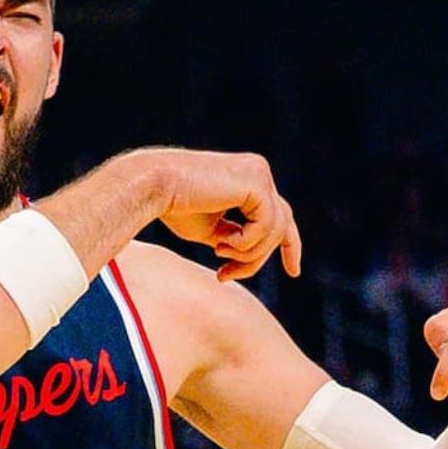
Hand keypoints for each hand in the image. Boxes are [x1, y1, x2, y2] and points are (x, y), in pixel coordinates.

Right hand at [141, 149, 301, 281]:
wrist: (154, 187)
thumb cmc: (174, 207)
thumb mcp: (211, 230)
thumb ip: (235, 238)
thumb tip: (250, 256)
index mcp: (249, 179)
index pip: (280, 214)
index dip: (290, 245)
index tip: (293, 272)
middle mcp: (259, 171)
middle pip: (280, 226)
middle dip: (259, 258)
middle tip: (225, 277)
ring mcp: (260, 173)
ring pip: (275, 230)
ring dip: (247, 253)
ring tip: (217, 253)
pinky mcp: (256, 181)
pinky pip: (266, 225)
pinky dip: (244, 243)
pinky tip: (219, 242)